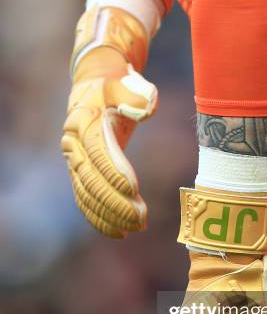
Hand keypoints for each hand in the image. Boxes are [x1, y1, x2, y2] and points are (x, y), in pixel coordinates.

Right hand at [61, 7, 157, 237]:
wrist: (94, 87)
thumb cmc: (117, 85)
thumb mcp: (128, 82)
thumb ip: (138, 93)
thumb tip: (147, 106)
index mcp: (84, 120)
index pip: (98, 152)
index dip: (114, 172)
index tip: (134, 191)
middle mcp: (73, 143)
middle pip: (92, 179)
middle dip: (115, 202)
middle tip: (141, 219)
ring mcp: (73, 160)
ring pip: (87, 195)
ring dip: (110, 215)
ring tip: (136, 228)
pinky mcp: (79, 172)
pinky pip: (85, 200)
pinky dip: (99, 218)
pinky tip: (119, 232)